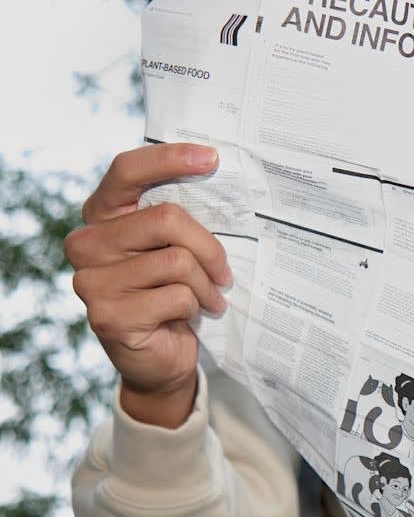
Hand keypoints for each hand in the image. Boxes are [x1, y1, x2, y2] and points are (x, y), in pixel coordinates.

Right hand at [64, 143, 230, 427]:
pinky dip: (196, 306)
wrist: (161, 358)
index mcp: (101, 216)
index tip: (212, 157)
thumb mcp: (175, 247)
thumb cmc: (173, 291)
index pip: (128, 171)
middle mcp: (86, 244)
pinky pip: (177, 296)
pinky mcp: (107, 316)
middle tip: (224, 271)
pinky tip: (190, 316)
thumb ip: (179, 217)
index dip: (170, 159)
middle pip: (166, 218)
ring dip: (206, 284)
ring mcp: (91, 282)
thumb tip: (214, 172)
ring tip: (207, 297)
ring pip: (178, 261)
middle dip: (209, 246)